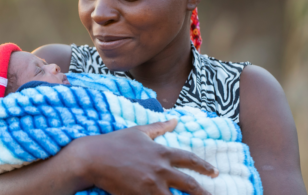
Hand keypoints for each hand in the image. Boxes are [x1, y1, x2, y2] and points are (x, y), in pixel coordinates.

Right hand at [67, 119, 217, 194]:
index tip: (214, 172)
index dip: (204, 166)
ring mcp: (150, 185)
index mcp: (161, 153)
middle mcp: (160, 170)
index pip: (189, 160)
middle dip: (203, 193)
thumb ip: (159, 127)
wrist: (92, 158)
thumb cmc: (114, 143)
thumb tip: (175, 120)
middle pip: (189, 184)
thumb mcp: (138, 131)